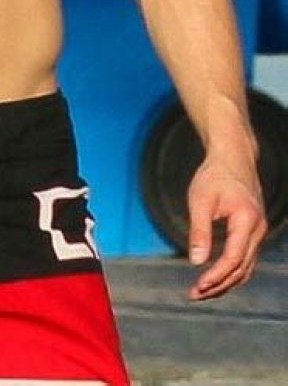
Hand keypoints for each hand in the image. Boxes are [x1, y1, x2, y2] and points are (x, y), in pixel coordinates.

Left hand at [186, 157, 266, 299]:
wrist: (233, 158)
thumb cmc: (214, 176)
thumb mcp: (200, 200)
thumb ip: (199, 231)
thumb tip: (195, 261)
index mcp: (247, 220)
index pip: (233, 259)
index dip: (216, 276)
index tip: (197, 286)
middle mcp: (258, 229)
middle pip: (241, 269)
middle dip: (219, 286)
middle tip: (194, 295)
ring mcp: (259, 232)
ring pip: (245, 268)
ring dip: (225, 282)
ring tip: (201, 292)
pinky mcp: (254, 232)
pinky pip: (245, 259)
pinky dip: (231, 272)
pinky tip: (214, 278)